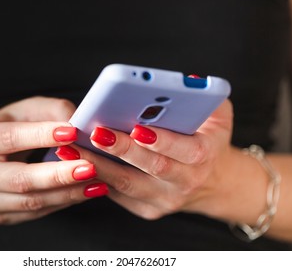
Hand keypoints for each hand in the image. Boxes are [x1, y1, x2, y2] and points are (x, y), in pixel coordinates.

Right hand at [0, 97, 107, 224]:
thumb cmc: (8, 130)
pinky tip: (83, 192)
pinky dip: (63, 202)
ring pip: (30, 201)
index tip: (73, 132)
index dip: (41, 135)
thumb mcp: (25, 111)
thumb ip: (50, 110)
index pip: (9, 138)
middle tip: (90, 166)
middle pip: (19, 179)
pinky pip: (35, 212)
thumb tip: (78, 121)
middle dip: (58, 174)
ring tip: (96, 182)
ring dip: (67, 193)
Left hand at [57, 100, 234, 219]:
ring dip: (99, 166)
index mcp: (204, 157)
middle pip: (151, 168)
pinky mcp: (147, 209)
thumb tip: (183, 82)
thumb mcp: (218, 116)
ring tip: (73, 149)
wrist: (212, 182)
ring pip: (127, 184)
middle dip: (122, 150)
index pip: (184, 150)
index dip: (161, 140)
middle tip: (96, 132)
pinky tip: (77, 162)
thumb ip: (204, 98)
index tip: (137, 127)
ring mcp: (164, 200)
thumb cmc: (209, 140)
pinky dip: (97, 177)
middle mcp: (185, 182)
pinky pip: (119, 194)